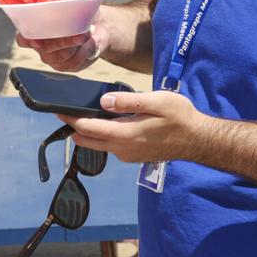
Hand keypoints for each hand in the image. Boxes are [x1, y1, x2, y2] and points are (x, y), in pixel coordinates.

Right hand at [15, 8, 113, 71]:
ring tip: (88, 34)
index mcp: (37, 27)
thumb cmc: (81, 9)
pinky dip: (86, 51)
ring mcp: (53, 57)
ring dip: (78, 45)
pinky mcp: (67, 65)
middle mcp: (41, 45)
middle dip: (63, 41)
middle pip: (45, 49)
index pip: (23, 37)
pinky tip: (90, 42)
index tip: (36, 39)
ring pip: (61, 57)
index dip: (27, 39)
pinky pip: (74, 63)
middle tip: (80, 34)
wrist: (100, 25)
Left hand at [59, 90, 208, 163]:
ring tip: (82, 114)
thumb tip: (103, 101)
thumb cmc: (180, 117)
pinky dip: (102, 136)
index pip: (89, 129)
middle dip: (74, 128)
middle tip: (64, 113)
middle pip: (89, 141)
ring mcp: (128, 155)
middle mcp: (123, 149)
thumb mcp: (156, 102)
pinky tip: (106, 123)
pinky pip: (111, 147)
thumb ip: (128, 102)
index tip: (58, 110)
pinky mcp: (134, 156)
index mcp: (126, 134)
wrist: (197, 139)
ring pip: (99, 145)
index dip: (72, 119)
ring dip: (88, 133)